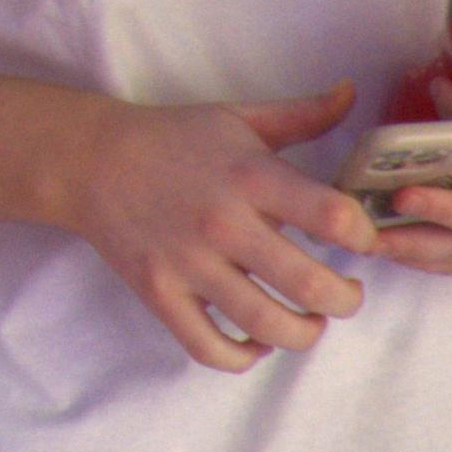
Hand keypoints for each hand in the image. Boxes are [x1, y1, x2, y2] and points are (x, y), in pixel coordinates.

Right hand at [50, 85, 373, 371]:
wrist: (87, 158)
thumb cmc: (171, 137)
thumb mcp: (237, 118)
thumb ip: (302, 114)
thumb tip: (351, 93)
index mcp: (249, 175)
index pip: (333, 216)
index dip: (364, 236)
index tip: (361, 241)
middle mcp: (223, 222)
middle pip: (312, 286)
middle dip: (345, 299)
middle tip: (345, 292)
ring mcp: (188, 264)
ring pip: (268, 326)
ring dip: (305, 333)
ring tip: (310, 320)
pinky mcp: (159, 294)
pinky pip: (211, 349)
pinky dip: (244, 357)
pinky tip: (257, 341)